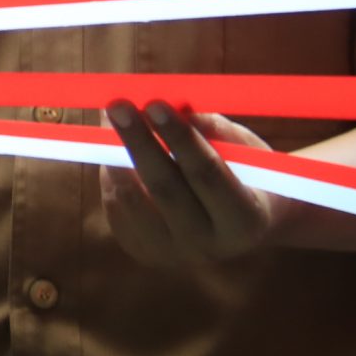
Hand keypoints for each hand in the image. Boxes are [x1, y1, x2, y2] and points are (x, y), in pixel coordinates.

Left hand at [102, 101, 277, 266]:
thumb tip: (170, 104)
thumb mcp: (244, 149)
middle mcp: (208, 244)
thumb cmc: (245, 174)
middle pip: (164, 188)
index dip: (179, 138)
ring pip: (132, 199)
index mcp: (245, 220)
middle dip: (138, 141)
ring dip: (114, 155)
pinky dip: (110, 175)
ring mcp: (172, 252)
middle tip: (116, 104)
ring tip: (109, 120)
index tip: (155, 104)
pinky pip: (116, 208)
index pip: (207, 174)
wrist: (240, 225)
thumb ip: (211, 129)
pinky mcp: (142, 250)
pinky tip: (112, 150)